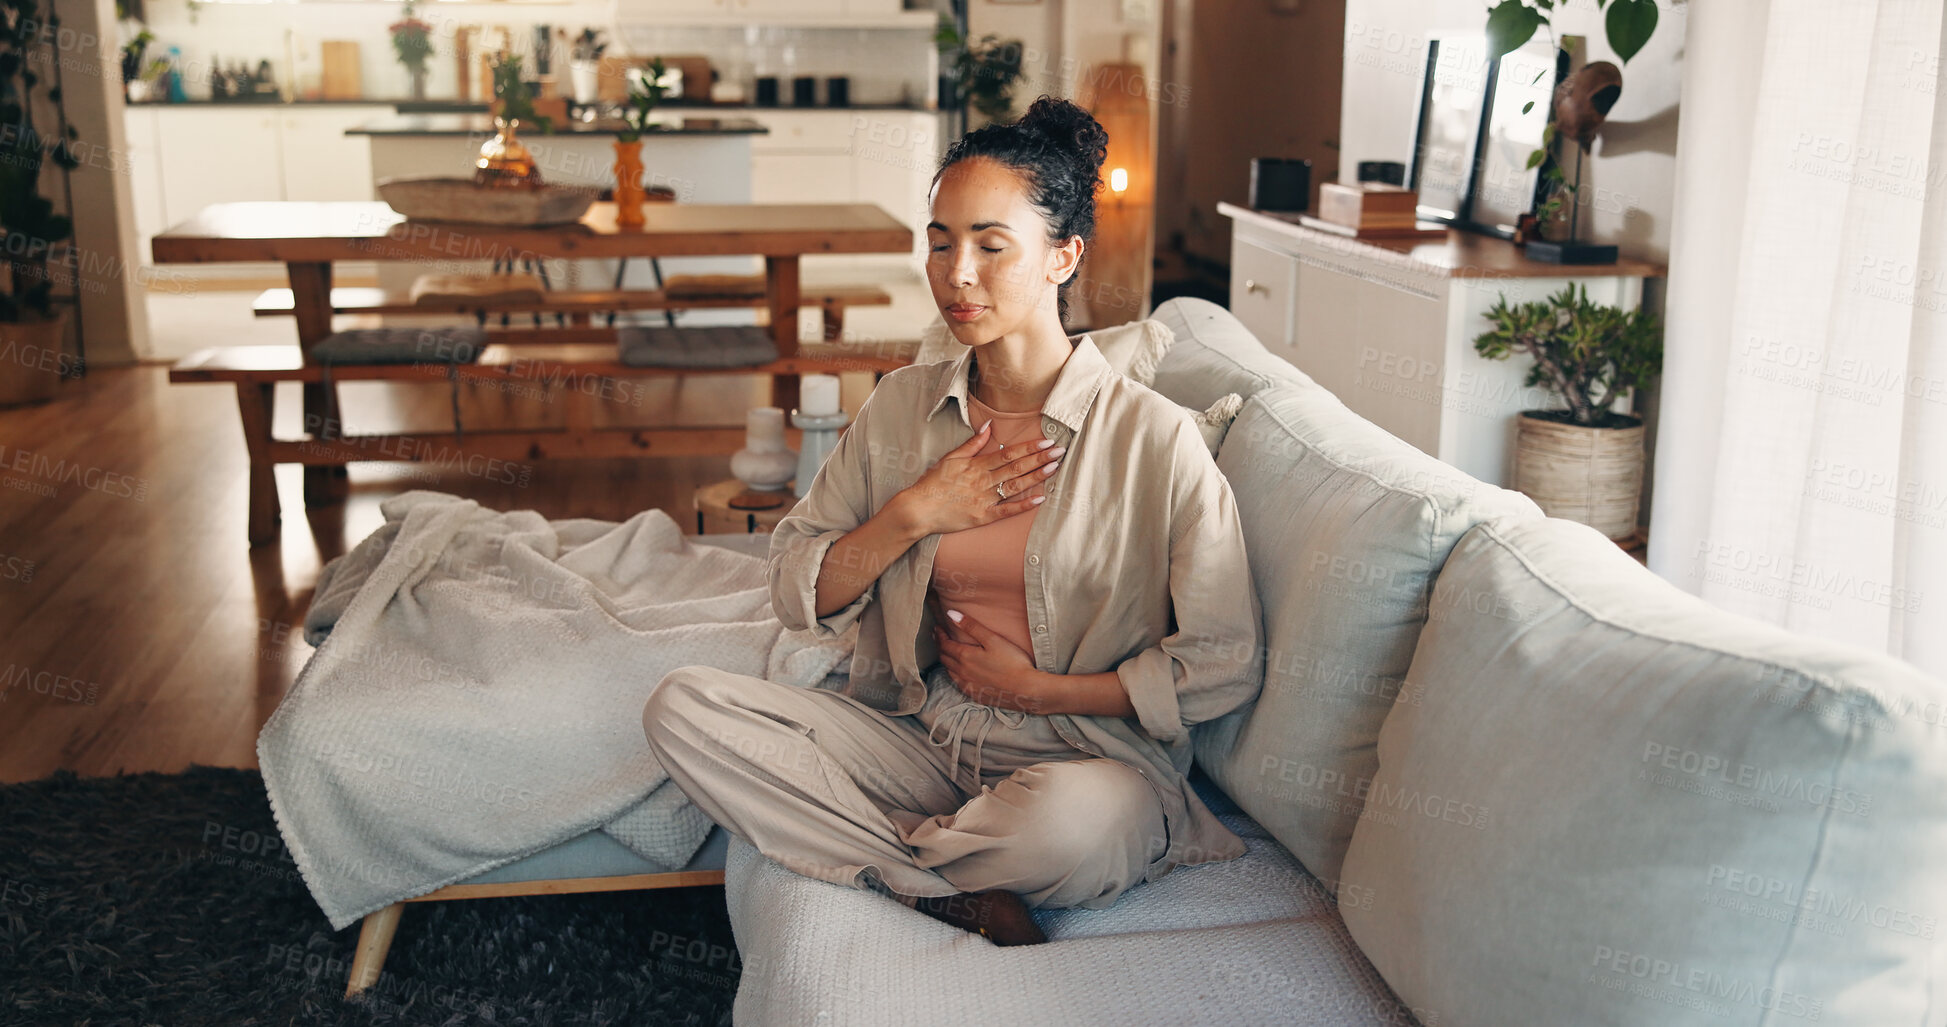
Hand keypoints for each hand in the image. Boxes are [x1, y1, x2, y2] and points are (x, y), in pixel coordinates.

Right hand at [891, 420, 1064, 536]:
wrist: (919, 509)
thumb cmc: (932, 483)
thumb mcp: (950, 458)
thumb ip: (972, 443)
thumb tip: (988, 426)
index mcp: (977, 465)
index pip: (1008, 453)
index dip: (1029, 447)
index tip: (1046, 440)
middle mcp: (984, 481)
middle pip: (1017, 467)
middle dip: (1040, 458)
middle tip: (1060, 451)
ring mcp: (984, 500)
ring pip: (1015, 486)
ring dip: (1036, 477)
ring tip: (1054, 468)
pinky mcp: (983, 517)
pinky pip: (1007, 511)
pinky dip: (1023, 505)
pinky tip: (1040, 499)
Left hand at [932, 608, 1060, 713]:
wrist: (1026, 689)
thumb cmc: (1012, 661)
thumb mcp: (993, 639)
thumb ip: (971, 626)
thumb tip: (951, 614)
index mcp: (965, 656)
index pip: (944, 644)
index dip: (939, 635)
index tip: (937, 628)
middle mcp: (962, 672)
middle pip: (944, 658)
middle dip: (940, 646)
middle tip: (939, 638)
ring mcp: (968, 685)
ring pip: (949, 672)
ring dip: (946, 661)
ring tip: (947, 653)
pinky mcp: (975, 695)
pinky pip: (958, 684)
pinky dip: (954, 675)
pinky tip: (959, 673)